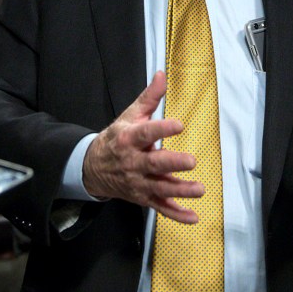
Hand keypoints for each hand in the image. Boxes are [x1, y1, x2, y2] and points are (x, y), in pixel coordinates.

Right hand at [82, 71, 203, 222]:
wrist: (92, 167)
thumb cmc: (116, 138)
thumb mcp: (129, 115)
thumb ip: (149, 97)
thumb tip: (162, 74)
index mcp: (129, 139)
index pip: (146, 133)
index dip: (162, 129)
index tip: (178, 124)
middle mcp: (133, 162)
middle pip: (154, 164)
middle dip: (172, 163)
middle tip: (191, 161)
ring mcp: (138, 182)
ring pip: (160, 188)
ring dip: (180, 191)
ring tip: (200, 190)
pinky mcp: (143, 197)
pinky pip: (160, 207)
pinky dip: (176, 214)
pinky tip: (193, 217)